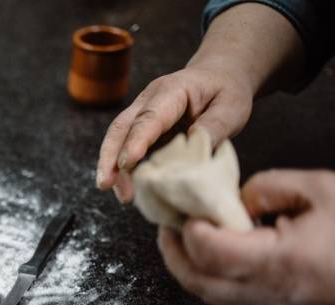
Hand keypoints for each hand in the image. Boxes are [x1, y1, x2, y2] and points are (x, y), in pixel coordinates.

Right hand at [97, 62, 254, 202]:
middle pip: (121, 128)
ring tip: (122, 195)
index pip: (148, 118)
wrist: (219, 75)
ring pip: (118, 139)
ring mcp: (141, 114)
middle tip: (106, 184)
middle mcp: (148, 101)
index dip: (136, 141)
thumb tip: (194, 146)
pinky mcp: (142, 130)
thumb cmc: (226, 91)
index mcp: (171, 92)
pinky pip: (126, 148)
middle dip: (110, 157)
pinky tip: (127, 188)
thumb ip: (214, 126)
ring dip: (113, 167)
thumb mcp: (231, 107)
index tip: (127, 163)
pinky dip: (124, 169)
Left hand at [158, 169, 334, 304]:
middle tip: (167, 222)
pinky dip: (206, 274)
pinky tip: (208, 251)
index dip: (189, 228)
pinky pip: (226, 295)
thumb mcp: (321, 189)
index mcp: (279, 260)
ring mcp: (271, 304)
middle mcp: (268, 290)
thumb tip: (235, 198)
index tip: (186, 206)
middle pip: (197, 280)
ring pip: (208, 293)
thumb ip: (270, 187)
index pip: (210, 251)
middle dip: (173, 250)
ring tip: (180, 235)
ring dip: (185, 265)